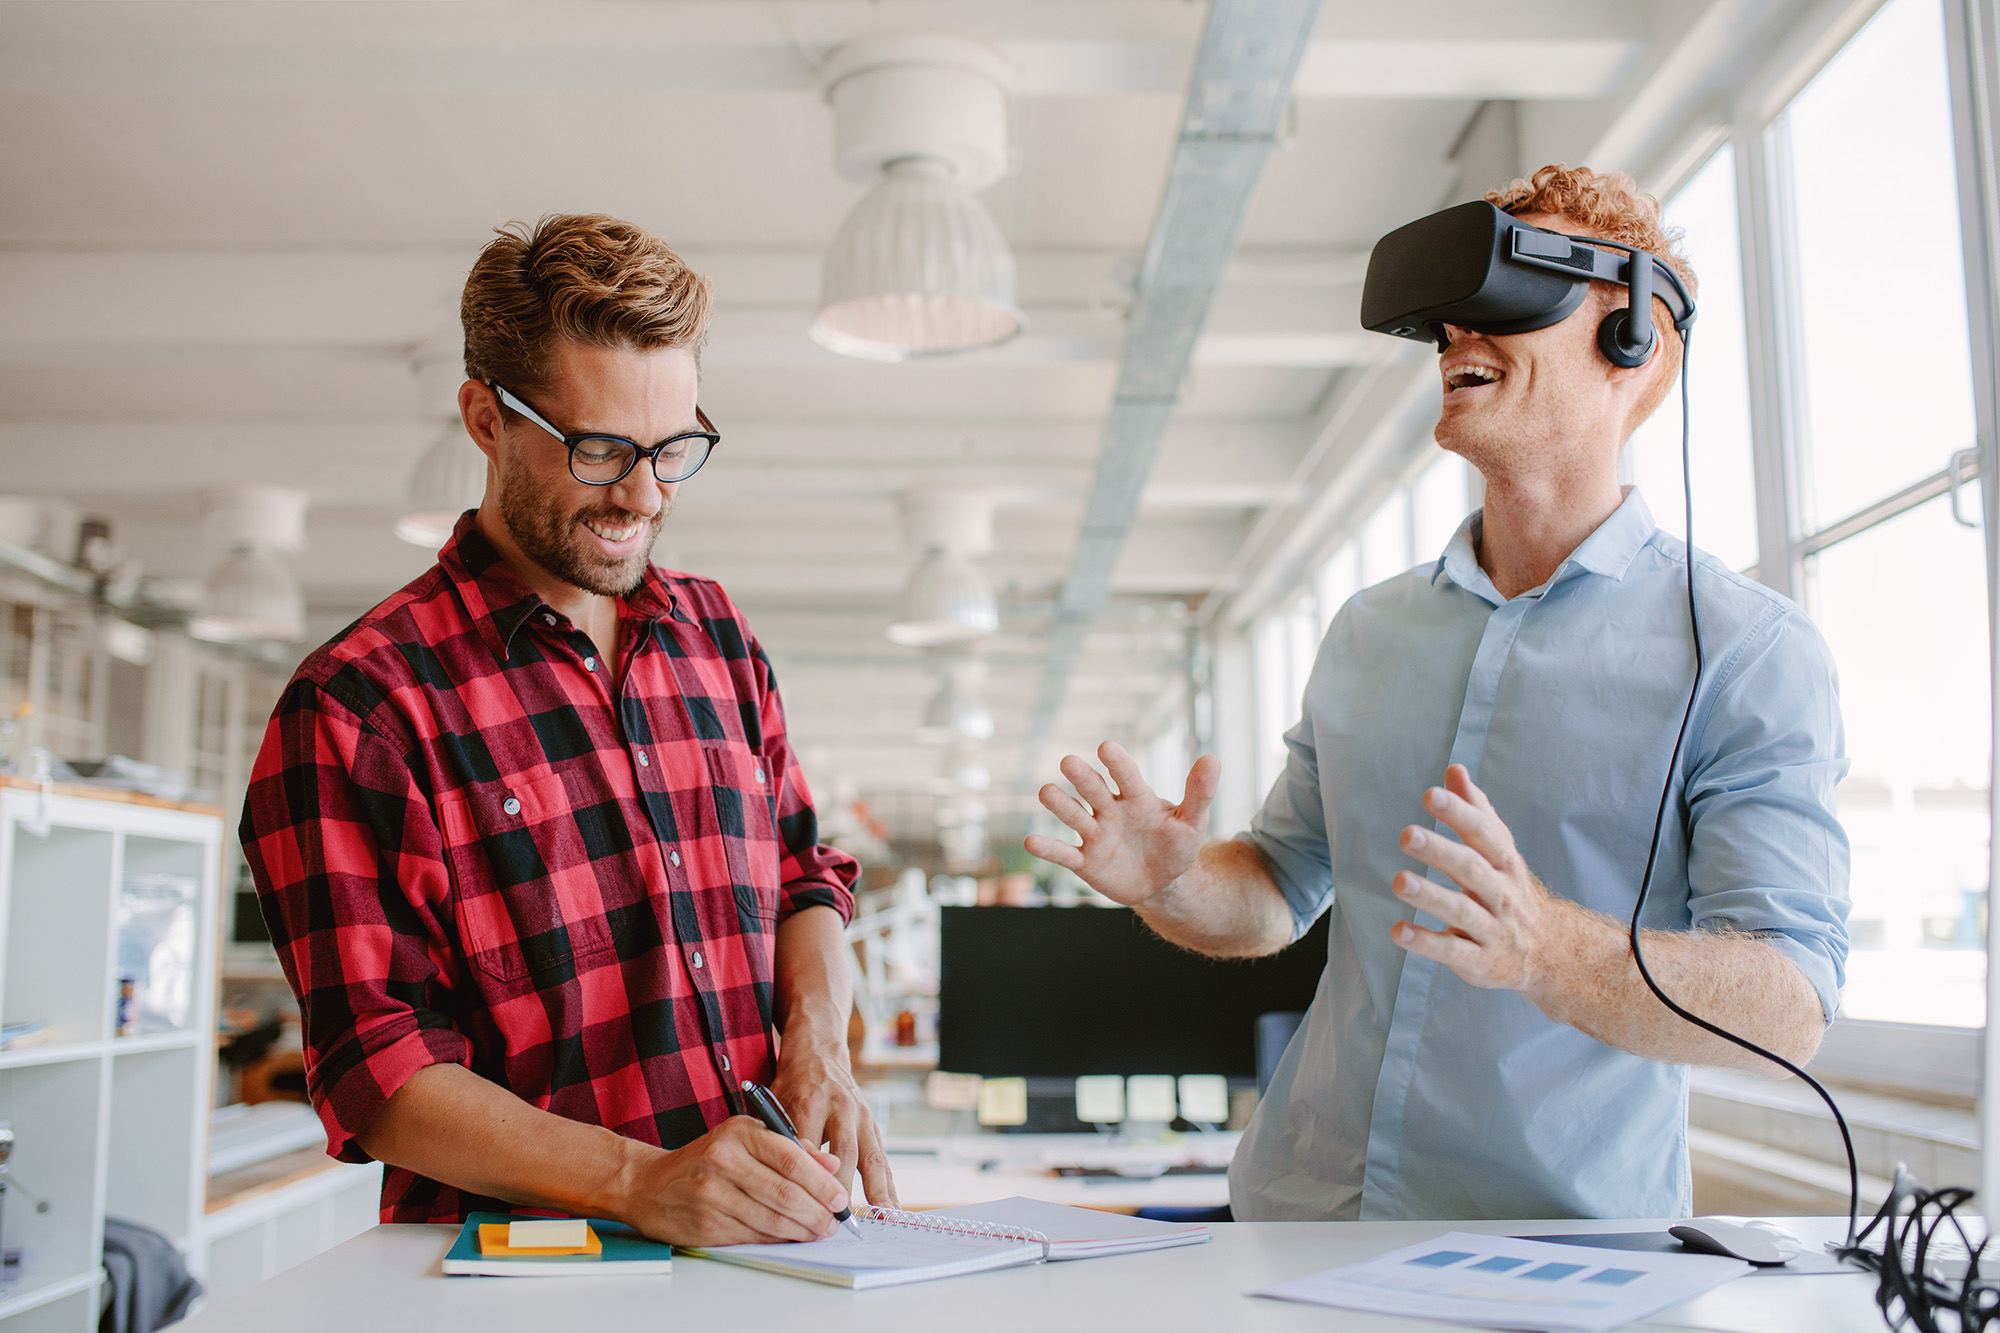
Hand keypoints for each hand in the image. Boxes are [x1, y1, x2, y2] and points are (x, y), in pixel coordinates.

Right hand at [624, 1116, 847, 1245]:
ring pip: (772, 1218)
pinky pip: (753, 1235)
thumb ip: (791, 1147)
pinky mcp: (706, 1224)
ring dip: (802, 1230)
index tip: (840, 1197)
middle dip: (818, 1211)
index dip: (822, 1183)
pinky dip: (778, 1239)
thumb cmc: (706, 1158)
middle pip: (785, 1193)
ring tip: (819, 1232)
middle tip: (834, 1221)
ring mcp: (713, 1194)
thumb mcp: (745, 1138)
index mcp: (739, 1133)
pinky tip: (792, 1237)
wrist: (648, 1183)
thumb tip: (831, 1164)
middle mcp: (724, 1160)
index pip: (792, 1159)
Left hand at [770, 1031, 897, 1208]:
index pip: (807, 1147)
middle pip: (843, 1153)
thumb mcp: (776, 1106)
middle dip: (841, 1191)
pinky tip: (891, 1208)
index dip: (806, 1180)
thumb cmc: (791, 1087)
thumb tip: (785, 1184)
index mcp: (809, 1102)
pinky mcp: (873, 1124)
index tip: (802, 1210)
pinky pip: (882, 1158)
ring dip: (875, 1191)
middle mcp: (840, 1108)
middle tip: (836, 1225)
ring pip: (869, 1157)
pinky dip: (887, 1185)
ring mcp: (861, 1116)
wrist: (819, 1055)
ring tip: (880, 1220)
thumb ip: (781, 1140)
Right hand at [1024, 742, 1217, 907]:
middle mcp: (1111, 810)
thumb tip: (1213, 759)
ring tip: (1046, 792)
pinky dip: (1048, 849)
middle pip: (1094, 790)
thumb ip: (1199, 793)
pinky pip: (1064, 854)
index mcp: (1137, 797)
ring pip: (1075, 816)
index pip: (1126, 776)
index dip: (1118, 764)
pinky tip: (1030, 842)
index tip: (1106, 747)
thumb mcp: (1192, 822)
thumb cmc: (1176, 845)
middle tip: (1069, 762)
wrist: (1161, 882)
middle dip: (1083, 778)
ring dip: (1061, 806)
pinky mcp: (1085, 861)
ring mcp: (1096, 834)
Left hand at [1389, 764, 1575, 998]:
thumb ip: (1476, 812)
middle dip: (1440, 852)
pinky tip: (1398, 931)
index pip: (1483, 834)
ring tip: (1399, 882)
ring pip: (1462, 911)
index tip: (1430, 795)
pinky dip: (1425, 942)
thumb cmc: (1509, 891)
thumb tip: (1454, 770)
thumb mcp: (1499, 851)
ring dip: (1431, 896)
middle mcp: (1501, 894)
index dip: (1458, 813)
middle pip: (1471, 869)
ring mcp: (1492, 929)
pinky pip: (1452, 951)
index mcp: (1504, 862)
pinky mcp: (1480, 961)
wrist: (1549, 953)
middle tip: (1406, 835)